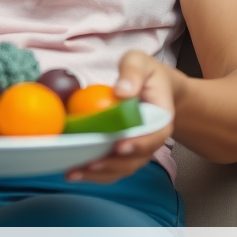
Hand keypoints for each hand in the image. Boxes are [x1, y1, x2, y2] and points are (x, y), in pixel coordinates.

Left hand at [64, 49, 176, 183]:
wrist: (155, 88)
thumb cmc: (146, 74)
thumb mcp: (140, 62)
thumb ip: (132, 73)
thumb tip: (121, 91)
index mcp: (161, 116)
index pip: (155, 135)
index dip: (139, 143)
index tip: (119, 146)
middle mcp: (152, 137)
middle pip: (137, 158)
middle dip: (113, 164)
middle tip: (89, 164)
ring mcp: (139, 148)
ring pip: (123, 167)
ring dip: (100, 174)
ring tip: (75, 173)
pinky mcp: (125, 152)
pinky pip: (114, 168)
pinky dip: (96, 174)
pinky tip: (76, 172)